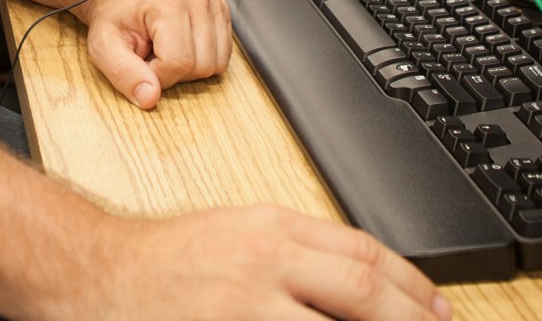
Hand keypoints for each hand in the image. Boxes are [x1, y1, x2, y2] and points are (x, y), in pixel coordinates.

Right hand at [67, 207, 450, 320]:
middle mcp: (263, 262)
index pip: (363, 253)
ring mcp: (242, 305)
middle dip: (408, 319)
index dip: (412, 286)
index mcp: (274, 228)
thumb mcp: (244, 234)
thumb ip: (302, 255)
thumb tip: (368, 286)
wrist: (101, 274)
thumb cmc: (173, 260)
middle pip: (359, 290)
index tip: (440, 309)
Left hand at [81, 0, 231, 109]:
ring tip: (166, 51)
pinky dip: (202, 61)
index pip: (177, 62)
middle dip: (173, 73)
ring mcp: (212, 4)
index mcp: (167, 1)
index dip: (157, 76)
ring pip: (216, 64)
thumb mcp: (104, 48)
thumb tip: (151, 98)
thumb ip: (124, 74)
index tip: (141, 64)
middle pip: (200, 66)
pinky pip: (223, 57)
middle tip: (152, 56)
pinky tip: (181, 47)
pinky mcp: (221, 13)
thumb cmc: (114, 19)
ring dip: (189, 69)